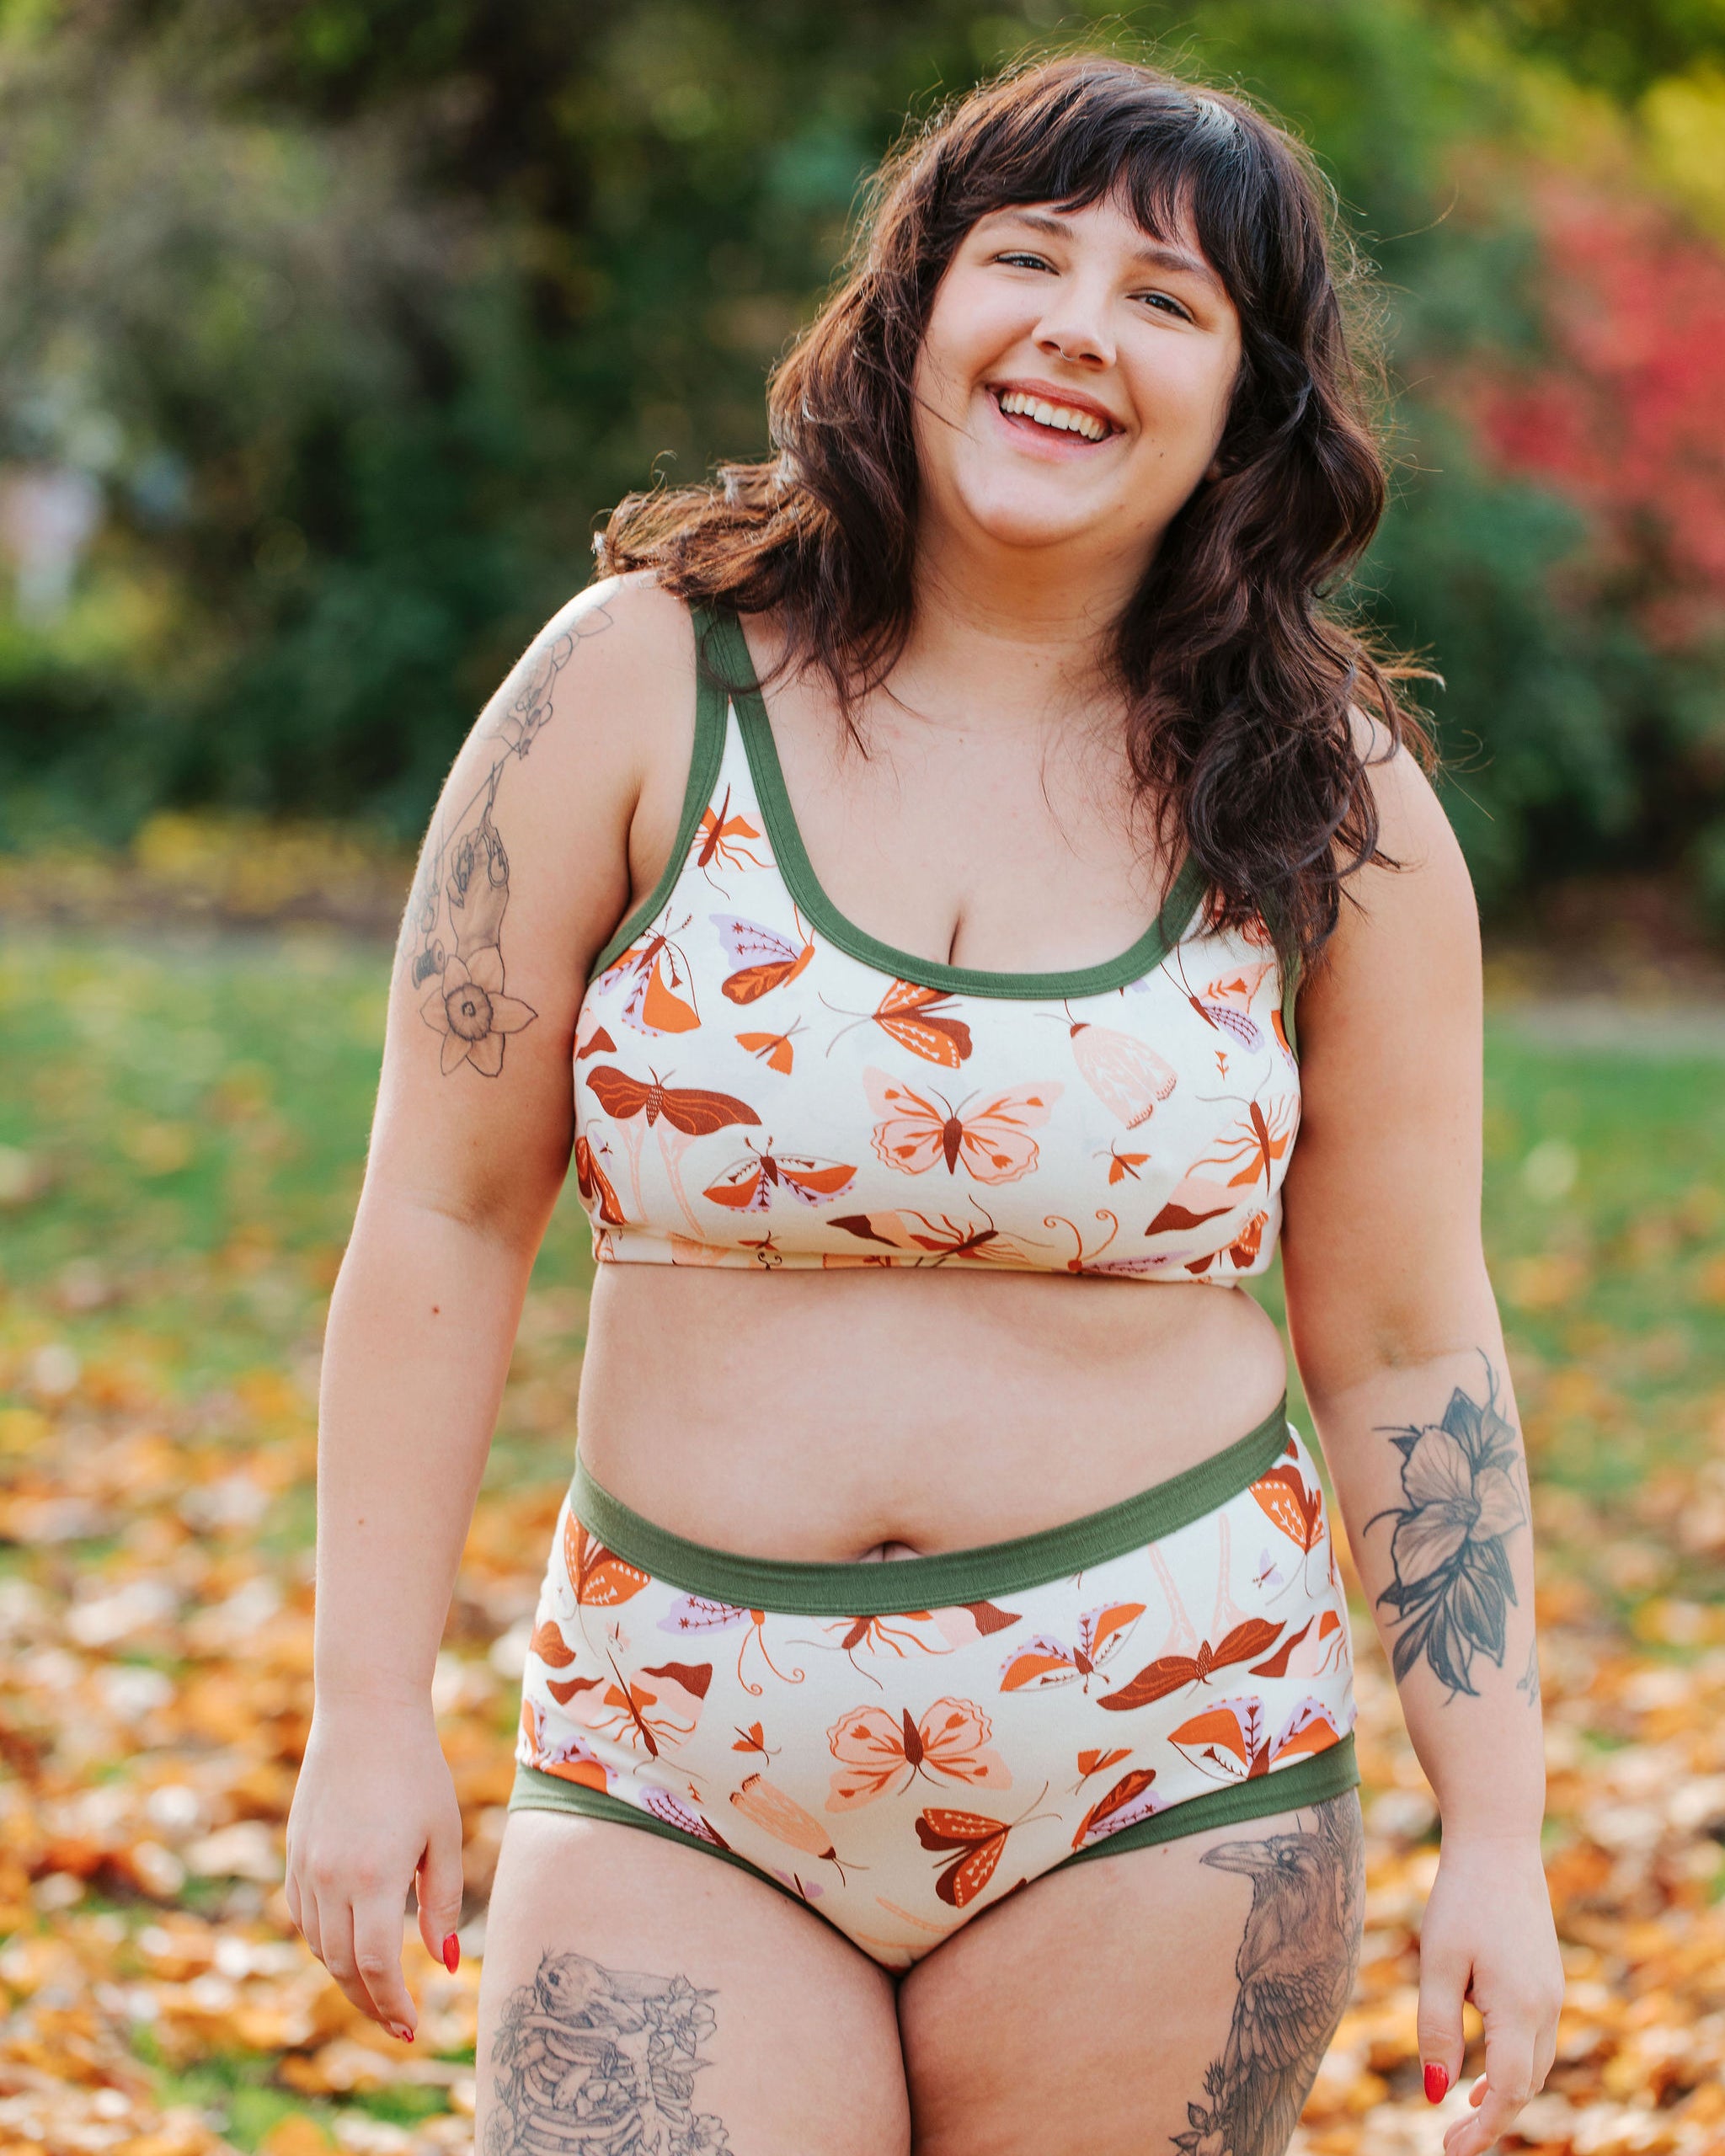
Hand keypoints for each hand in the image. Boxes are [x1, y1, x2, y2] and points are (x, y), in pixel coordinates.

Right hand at [285, 1698, 464, 2039]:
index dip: (392, 2004)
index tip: (412, 2027)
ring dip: (345, 1977)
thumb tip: (444, 1964)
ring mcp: (306, 1867)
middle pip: (342, 1967)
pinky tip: (348, 1947)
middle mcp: (331, 1880)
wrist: (366, 1715)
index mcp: (374, 1878)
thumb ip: (440, 1902)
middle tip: (399, 2023)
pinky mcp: (294, 1854)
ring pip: (319, 1947)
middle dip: (370, 2002)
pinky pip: (303, 1917)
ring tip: (378, 1992)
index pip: (376, 1966)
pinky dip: (324, 1942)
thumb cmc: (417, 1771)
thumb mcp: (442, 1835)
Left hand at [1416, 1831, 1562, 2155]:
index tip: (1451, 2150)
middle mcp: (1546, 2005)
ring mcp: (1551, 1990)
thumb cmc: (1461, 1898)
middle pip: (1527, 2084)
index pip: (1508, 2090)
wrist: (1498, 1841)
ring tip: (1465, 2110)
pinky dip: (1512, 2060)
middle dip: (1493, 2117)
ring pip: (1534, 2062)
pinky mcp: (1545, 1975)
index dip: (1483, 2128)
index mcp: (1521, 2007)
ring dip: (1504, 2090)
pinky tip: (1482, 2063)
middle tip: (1453, 2141)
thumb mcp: (1438, 1961)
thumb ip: (1437, 2027)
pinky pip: (1535, 2036)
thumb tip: (1436, 2092)